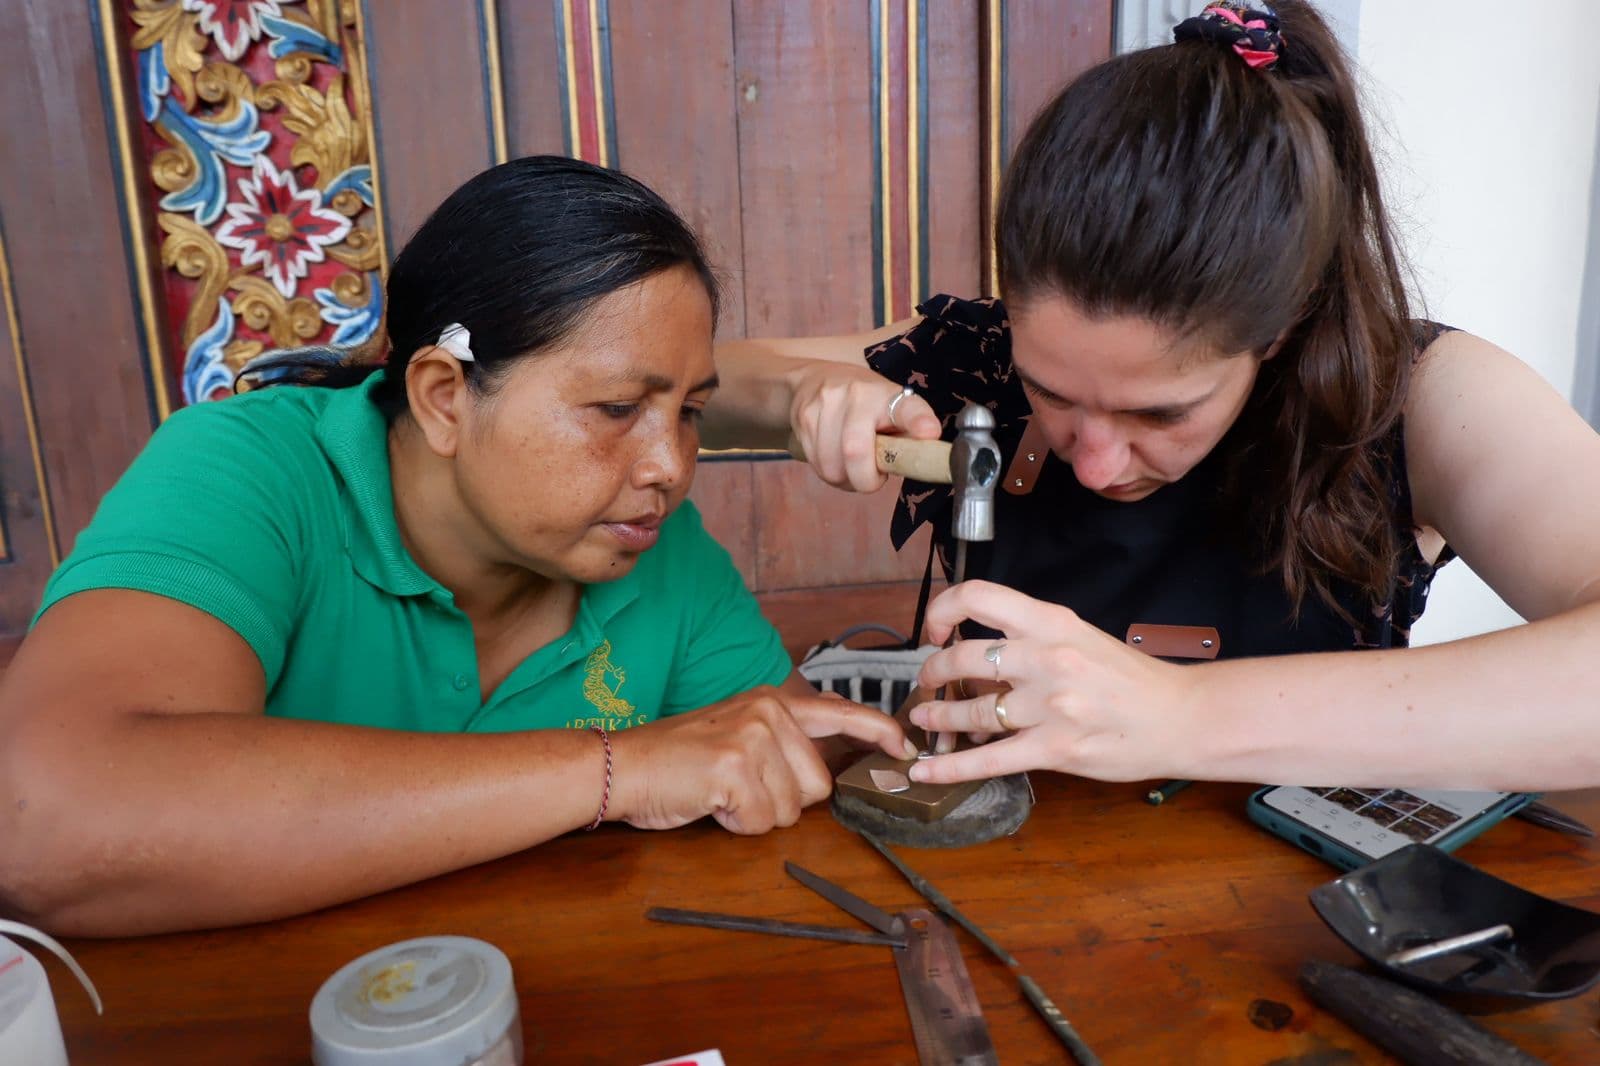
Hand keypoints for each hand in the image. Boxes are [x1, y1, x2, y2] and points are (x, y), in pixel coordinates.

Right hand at [609, 686, 916, 833]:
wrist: (621, 766)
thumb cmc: (677, 761)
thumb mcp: (737, 734)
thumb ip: (783, 742)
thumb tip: (828, 769)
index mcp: (772, 701)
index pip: (842, 712)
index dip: (880, 732)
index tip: (906, 748)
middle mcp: (768, 711)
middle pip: (818, 785)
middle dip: (782, 801)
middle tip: (738, 787)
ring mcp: (752, 737)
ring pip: (791, 809)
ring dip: (755, 815)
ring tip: (720, 793)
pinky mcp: (734, 768)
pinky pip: (760, 822)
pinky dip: (734, 825)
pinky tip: (710, 802)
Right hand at [788, 361, 939, 491]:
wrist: (812, 379)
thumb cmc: (863, 404)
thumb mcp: (890, 411)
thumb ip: (905, 437)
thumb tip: (918, 463)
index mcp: (887, 396)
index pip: (907, 407)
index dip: (919, 421)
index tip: (929, 432)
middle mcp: (856, 394)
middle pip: (856, 452)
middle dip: (864, 480)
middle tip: (871, 478)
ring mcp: (825, 404)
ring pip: (831, 467)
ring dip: (844, 479)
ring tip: (850, 466)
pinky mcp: (803, 417)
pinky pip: (816, 464)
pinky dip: (828, 472)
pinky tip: (834, 458)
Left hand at [904, 582, 1201, 783]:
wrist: (1183, 716)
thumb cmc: (1133, 679)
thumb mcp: (1081, 637)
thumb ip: (1034, 637)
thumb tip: (982, 649)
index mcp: (1052, 622)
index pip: (977, 596)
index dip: (941, 609)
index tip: (935, 629)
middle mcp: (1045, 658)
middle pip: (961, 658)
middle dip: (931, 672)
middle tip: (927, 682)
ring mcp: (1048, 706)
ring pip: (969, 712)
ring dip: (937, 717)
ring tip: (925, 720)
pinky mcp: (1054, 749)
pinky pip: (988, 760)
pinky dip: (948, 767)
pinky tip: (924, 770)